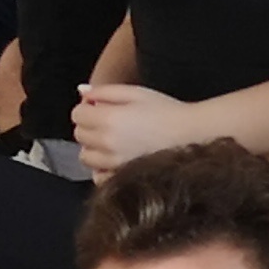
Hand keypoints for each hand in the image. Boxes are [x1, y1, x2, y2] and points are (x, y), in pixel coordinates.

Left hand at [69, 82, 194, 180]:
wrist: (191, 134)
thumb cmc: (166, 110)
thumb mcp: (135, 92)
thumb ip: (105, 91)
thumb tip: (82, 93)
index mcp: (108, 118)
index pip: (77, 114)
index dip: (87, 108)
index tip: (100, 107)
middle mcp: (107, 143)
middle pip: (79, 135)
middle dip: (89, 126)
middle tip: (110, 121)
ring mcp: (114, 163)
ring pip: (86, 156)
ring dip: (94, 147)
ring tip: (114, 140)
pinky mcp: (122, 176)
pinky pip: (99, 176)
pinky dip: (102, 168)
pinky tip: (116, 158)